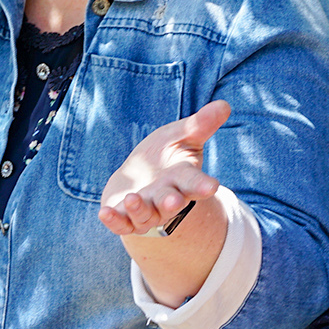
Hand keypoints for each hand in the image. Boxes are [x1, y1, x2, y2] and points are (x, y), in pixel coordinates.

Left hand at [97, 101, 229, 235]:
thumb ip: (199, 125)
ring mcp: (146, 211)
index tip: (211, 186)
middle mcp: (166, 199)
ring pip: (145, 215)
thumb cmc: (165, 156)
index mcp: (183, 180)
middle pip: (171, 203)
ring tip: (132, 199)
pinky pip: (121, 223)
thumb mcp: (180, 136)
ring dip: (139, 209)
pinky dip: (114, 221)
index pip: (195, 183)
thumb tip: (224, 104)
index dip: (202, 185)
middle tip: (173, 202)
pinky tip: (103, 213)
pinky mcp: (125, 218)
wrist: (141, 177)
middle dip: (171, 202)